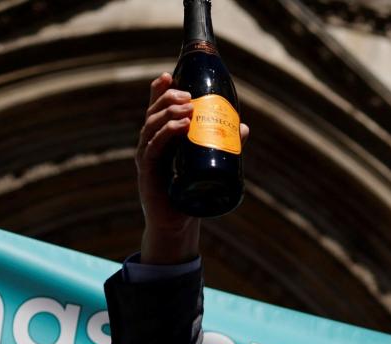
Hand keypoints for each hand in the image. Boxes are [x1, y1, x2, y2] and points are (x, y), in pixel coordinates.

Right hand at [136, 74, 248, 264]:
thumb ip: (224, 146)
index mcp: (160, 137)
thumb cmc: (189, 191)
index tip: (169, 75)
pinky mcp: (147, 171)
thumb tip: (244, 128)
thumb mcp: (206, 164)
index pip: (155, 108)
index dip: (159, 90)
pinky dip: (165, 134)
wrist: (177, 222)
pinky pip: (152, 148)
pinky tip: (179, 127)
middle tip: (189, 96)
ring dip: (169, 113)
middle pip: (153, 112)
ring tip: (188, 108)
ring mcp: (146, 156)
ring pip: (151, 126)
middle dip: (169, 99)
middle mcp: (149, 143)